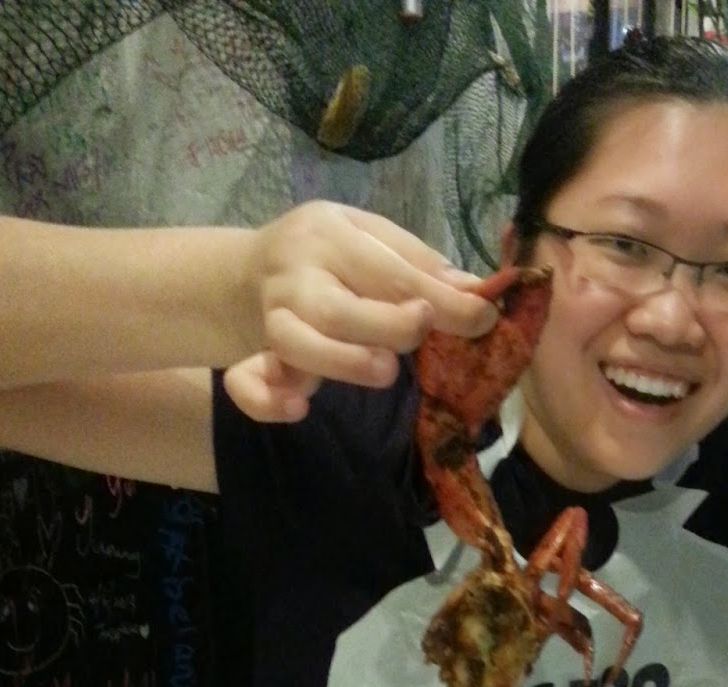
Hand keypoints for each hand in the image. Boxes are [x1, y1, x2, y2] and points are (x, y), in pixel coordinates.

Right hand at [224, 202, 497, 422]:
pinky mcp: (247, 356)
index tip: (482, 318)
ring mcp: (270, 319)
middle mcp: (296, 276)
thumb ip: (419, 265)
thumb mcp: (371, 238)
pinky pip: (245, 382)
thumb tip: (478, 295)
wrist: (249, 268)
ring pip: (294, 344)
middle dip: (388, 326)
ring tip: (383, 371)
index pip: (390, 272)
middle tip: (420, 334)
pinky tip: (298, 408)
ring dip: (341, 362)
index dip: (439, 300)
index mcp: (331, 236)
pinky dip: (266, 399)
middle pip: (337, 309)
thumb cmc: (329, 255)